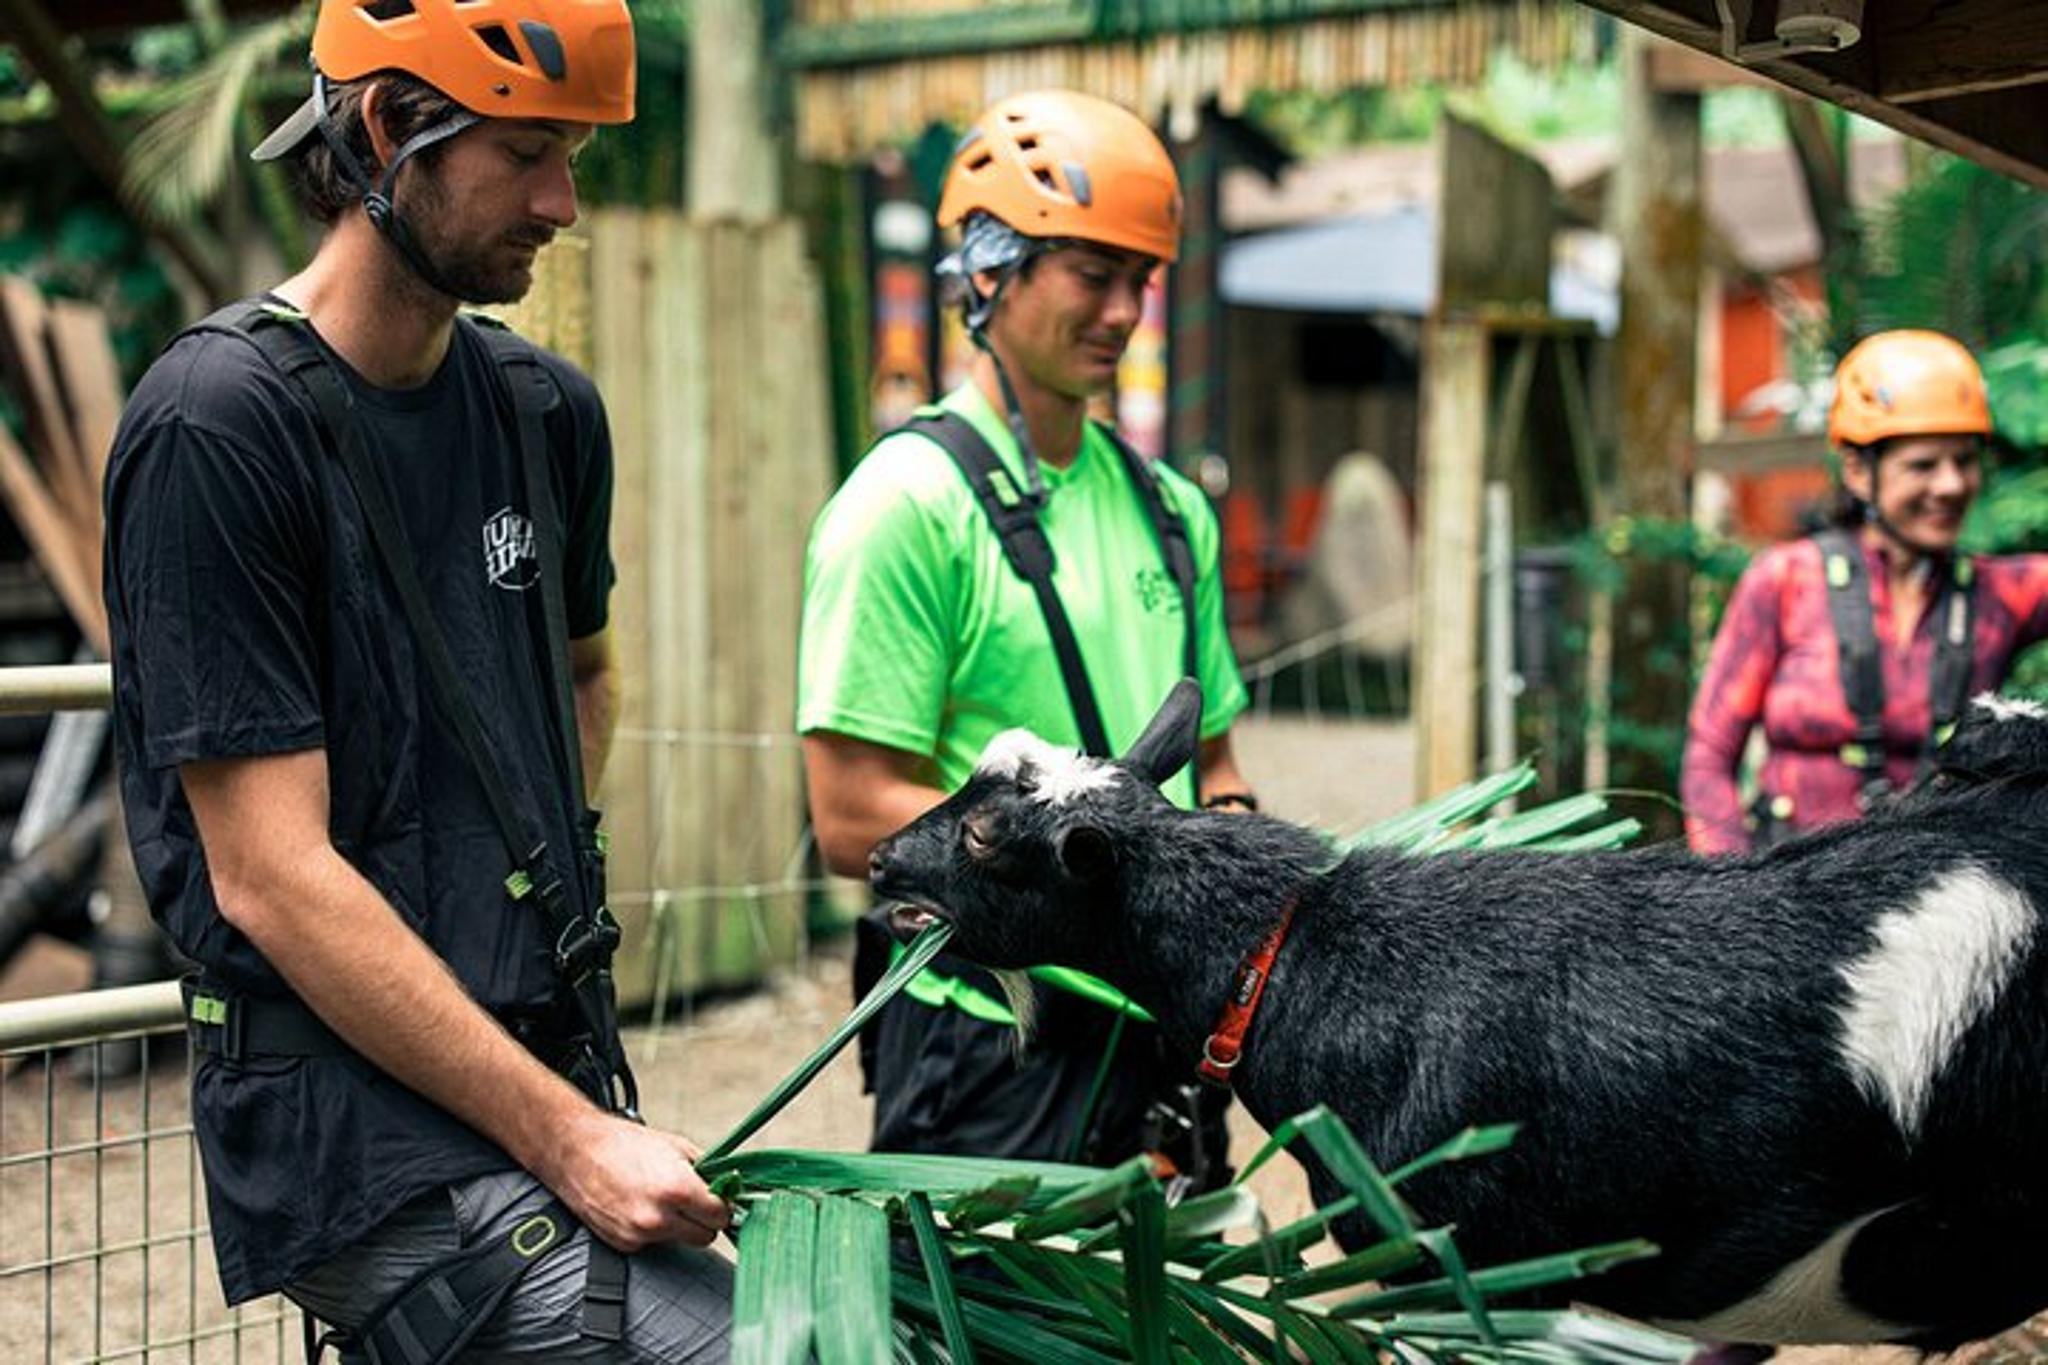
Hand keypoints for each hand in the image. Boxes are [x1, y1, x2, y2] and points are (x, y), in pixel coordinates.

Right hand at [541, 1111, 730, 1251]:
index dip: (722, 1205)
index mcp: (678, 1190)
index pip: (721, 1217)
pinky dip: (654, 1230)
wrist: (577, 1151)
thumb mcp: (677, 1147)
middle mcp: (659, 1218)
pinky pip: (654, 1242)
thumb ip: (707, 1171)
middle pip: (705, 1236)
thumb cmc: (624, 1144)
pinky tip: (640, 1206)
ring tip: (661, 1199)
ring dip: (679, 1225)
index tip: (719, 1199)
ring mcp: (639, 1234)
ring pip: (680, 1241)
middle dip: (704, 1219)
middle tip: (694, 1201)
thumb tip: (728, 1187)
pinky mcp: (624, 1244)